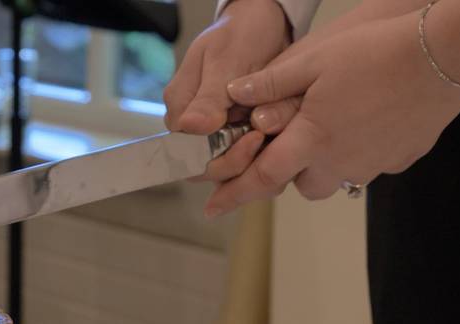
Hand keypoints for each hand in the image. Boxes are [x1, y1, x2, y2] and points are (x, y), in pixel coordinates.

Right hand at [163, 0, 289, 182]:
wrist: (266, 21)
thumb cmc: (240, 34)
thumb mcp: (224, 60)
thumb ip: (208, 98)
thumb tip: (189, 128)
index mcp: (181, 108)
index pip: (186, 151)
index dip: (216, 155)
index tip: (250, 140)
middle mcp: (194, 125)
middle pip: (205, 164)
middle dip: (236, 160)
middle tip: (265, 138)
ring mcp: (215, 131)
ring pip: (225, 166)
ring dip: (251, 161)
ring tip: (275, 138)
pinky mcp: (236, 133)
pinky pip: (244, 157)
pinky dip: (262, 154)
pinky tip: (278, 140)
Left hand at [204, 11, 459, 215]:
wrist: (447, 55)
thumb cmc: (377, 52)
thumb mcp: (314, 59)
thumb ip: (271, 83)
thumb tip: (234, 94)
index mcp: (311, 139)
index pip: (262, 177)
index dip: (234, 194)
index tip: (212, 209)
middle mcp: (340, 161)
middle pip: (301, 184)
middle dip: (288, 171)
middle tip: (288, 144)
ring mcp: (373, 163)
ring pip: (335, 177)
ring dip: (323, 162)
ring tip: (328, 129)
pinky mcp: (400, 158)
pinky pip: (368, 164)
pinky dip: (358, 150)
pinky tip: (366, 121)